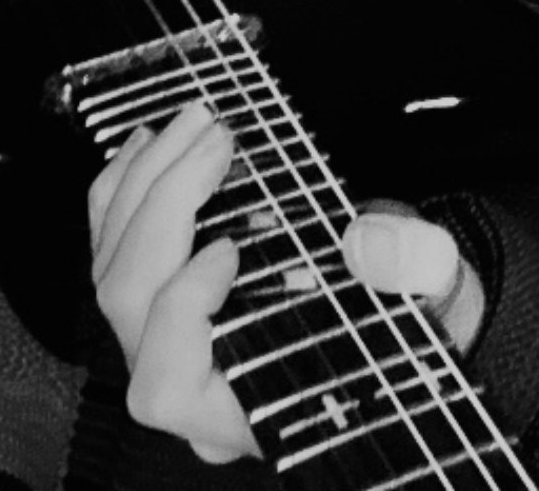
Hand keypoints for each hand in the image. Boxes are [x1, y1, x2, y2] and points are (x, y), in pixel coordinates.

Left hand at [88, 103, 485, 464]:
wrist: (397, 309)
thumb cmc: (405, 319)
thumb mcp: (432, 300)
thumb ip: (411, 274)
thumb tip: (371, 241)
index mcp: (241, 412)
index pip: (168, 382)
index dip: (182, 310)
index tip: (231, 247)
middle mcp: (185, 384)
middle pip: (130, 304)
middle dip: (164, 207)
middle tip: (214, 140)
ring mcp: (156, 343)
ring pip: (111, 268)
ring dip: (144, 182)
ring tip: (189, 125)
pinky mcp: (148, 300)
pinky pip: (107, 246)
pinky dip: (120, 189)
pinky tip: (146, 144)